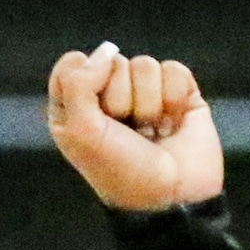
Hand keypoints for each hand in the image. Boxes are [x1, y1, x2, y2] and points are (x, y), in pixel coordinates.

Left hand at [48, 41, 223, 211]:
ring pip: (144, 65)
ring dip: (148, 103)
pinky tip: (172, 124)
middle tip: (127, 132)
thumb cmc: (121, 173)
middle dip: (120, 98)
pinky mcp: (177, 94)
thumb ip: (77, 85)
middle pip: (111, 63)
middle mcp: (108, 101)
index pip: (71, 66)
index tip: (95, 110)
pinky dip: (174, 98)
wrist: (171, 197)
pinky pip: (173, 70)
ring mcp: (144, 95)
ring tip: (151, 132)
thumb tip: (105, 52)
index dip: (84, 79)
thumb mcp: (81, 134)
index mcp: (76, 112)